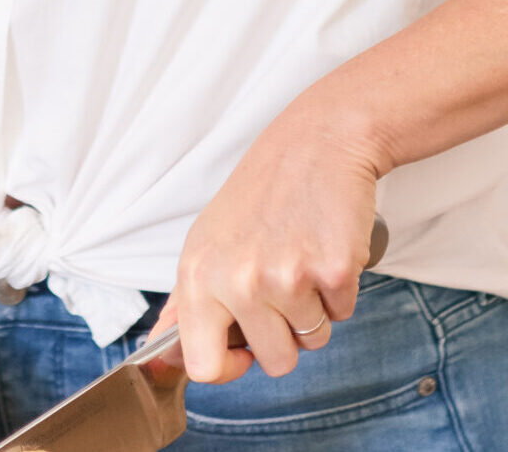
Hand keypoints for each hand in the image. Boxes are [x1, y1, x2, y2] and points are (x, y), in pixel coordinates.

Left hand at [165, 99, 383, 385]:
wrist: (317, 142)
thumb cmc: (262, 193)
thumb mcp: (206, 241)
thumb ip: (186, 303)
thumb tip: (163, 359)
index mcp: (198, 273)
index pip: (203, 365)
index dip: (230, 367)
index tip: (245, 347)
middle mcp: (237, 279)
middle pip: (275, 362)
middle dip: (286, 333)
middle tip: (282, 278)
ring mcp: (286, 276)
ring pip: (312, 341)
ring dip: (315, 310)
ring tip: (302, 257)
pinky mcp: (333, 271)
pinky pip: (344, 315)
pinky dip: (340, 290)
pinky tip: (326, 247)